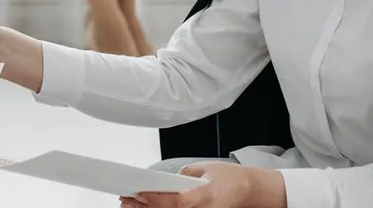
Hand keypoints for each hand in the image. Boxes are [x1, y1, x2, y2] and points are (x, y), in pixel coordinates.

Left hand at [120, 162, 284, 207]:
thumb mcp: (206, 168)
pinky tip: (145, 207)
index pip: (178, 202)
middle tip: (126, 199)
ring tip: (129, 204)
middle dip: (145, 207)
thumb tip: (164, 181)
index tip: (140, 194)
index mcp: (207, 195)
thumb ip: (184, 175)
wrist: (246, 190)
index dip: (158, 200)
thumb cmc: (228, 177)